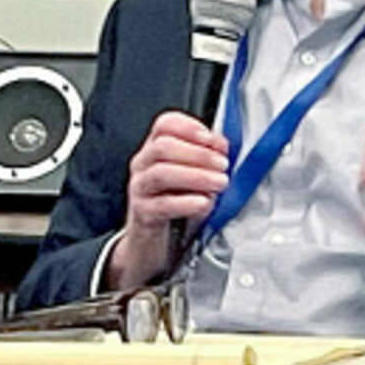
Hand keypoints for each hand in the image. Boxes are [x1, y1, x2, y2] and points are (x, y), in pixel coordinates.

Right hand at [106, 111, 228, 289]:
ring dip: (196, 176)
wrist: (151, 239)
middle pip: (163, 147)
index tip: (215, 140)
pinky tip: (204, 203)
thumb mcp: (190, 174)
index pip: (165, 125)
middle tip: (223, 165)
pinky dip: (186, 203)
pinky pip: (162, 205)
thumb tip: (223, 148)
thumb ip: (206, 158)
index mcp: (155, 149)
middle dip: (199, 154)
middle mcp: (143, 165)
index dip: (191, 127)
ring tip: (219, 183)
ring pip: (161, 173)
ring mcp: (140, 189)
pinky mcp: (143, 214)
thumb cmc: (174, 200)